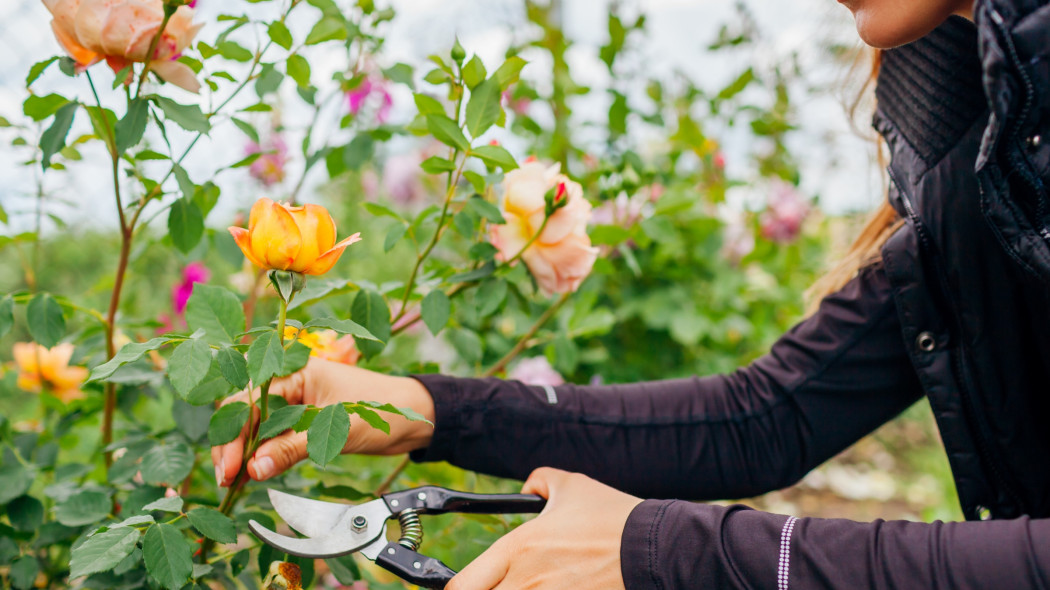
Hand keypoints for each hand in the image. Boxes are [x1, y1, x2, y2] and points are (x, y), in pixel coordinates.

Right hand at [210, 358, 434, 485]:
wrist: (415, 416)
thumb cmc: (382, 409)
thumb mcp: (336, 429)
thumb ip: (293, 447)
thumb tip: (254, 469)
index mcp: (296, 370)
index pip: (249, 400)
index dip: (235, 435)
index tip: (230, 468)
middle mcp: (291, 381)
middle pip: (245, 410)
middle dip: (233, 443)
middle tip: (227, 479)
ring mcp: (296, 400)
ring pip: (257, 424)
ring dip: (245, 450)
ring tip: (235, 480)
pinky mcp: (303, 419)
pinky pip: (274, 434)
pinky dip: (263, 453)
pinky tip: (255, 472)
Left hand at [448, 468, 642, 589]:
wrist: (656, 549)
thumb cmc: (614, 518)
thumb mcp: (573, 486)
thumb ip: (541, 481)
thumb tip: (531, 486)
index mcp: (518, 549)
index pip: (462, 586)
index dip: (457, 589)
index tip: (467, 585)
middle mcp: (526, 582)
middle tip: (494, 586)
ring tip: (525, 586)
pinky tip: (557, 588)